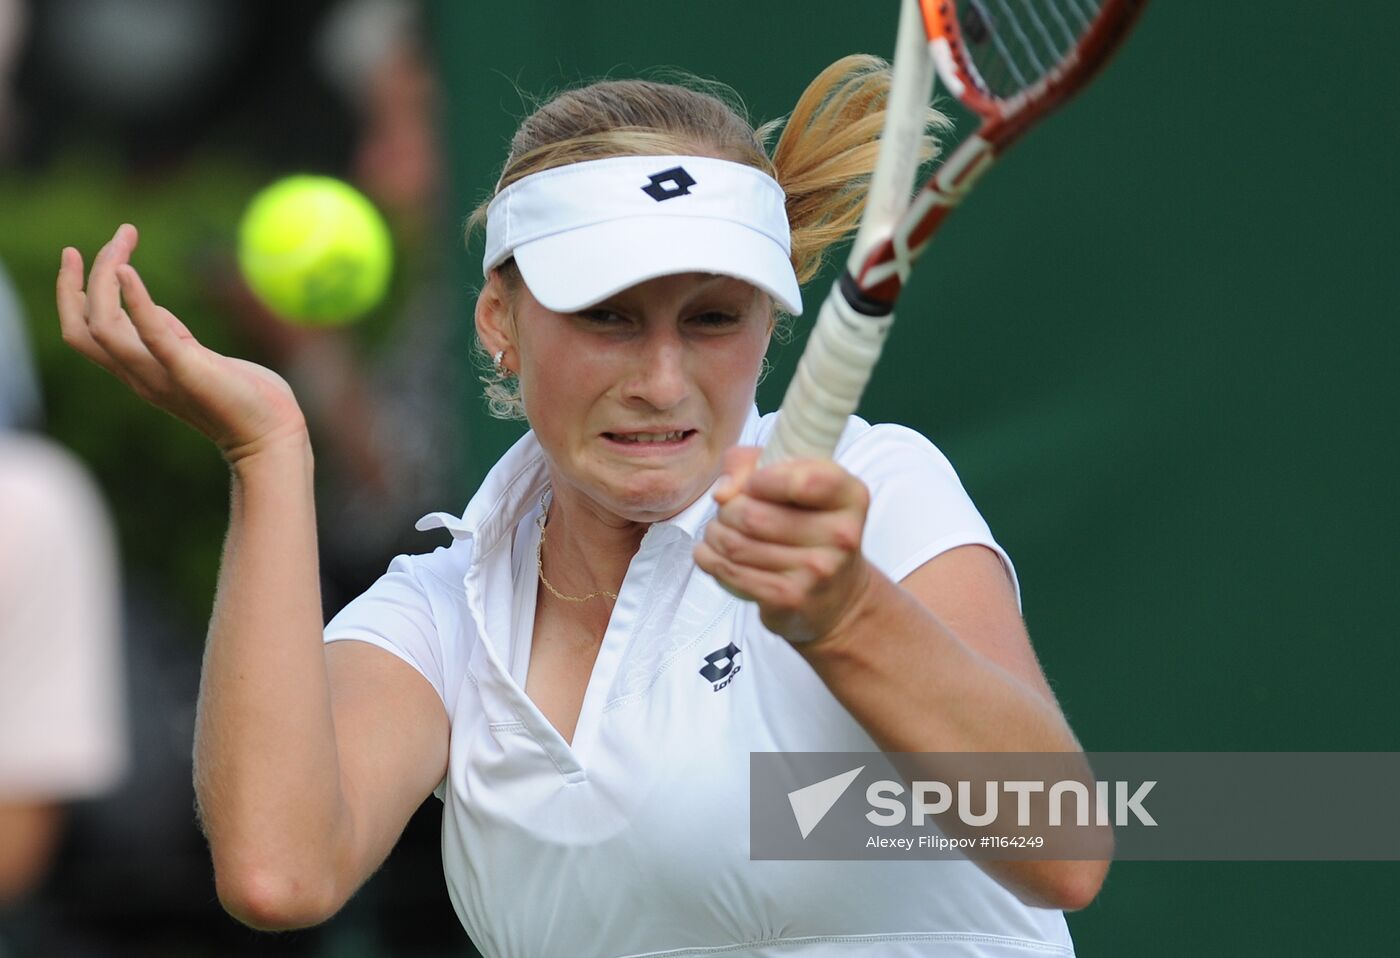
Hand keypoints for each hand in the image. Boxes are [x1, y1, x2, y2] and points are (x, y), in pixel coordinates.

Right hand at [57, 225, 308, 463]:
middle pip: (82, 326)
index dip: (72, 292)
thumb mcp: (196, 357)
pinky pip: (150, 335)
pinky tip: (128, 270)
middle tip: (116, 236)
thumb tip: (150, 307)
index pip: (83, 331)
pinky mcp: (187, 371)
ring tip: (122, 242)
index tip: (82, 252)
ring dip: (104, 279)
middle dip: (80, 279)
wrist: (273, 436)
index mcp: (139, 369)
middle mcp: (139, 374)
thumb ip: (170, 336)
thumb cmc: (246, 398)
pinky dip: (135, 301)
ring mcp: (159, 375)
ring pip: (101, 327)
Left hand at [694, 447, 874, 645]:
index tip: (751, 483)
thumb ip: (754, 463)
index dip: (761, 479)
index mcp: (850, 496)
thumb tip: (723, 491)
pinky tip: (711, 553)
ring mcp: (817, 571)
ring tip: (719, 531)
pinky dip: (710, 559)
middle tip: (729, 511)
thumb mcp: (799, 484)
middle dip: (727, 509)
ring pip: (736, 544)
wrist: (837, 596)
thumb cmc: (811, 529)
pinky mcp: (791, 598)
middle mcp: (841, 535)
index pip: (802, 480)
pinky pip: (732, 573)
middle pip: (753, 515)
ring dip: (715, 534)